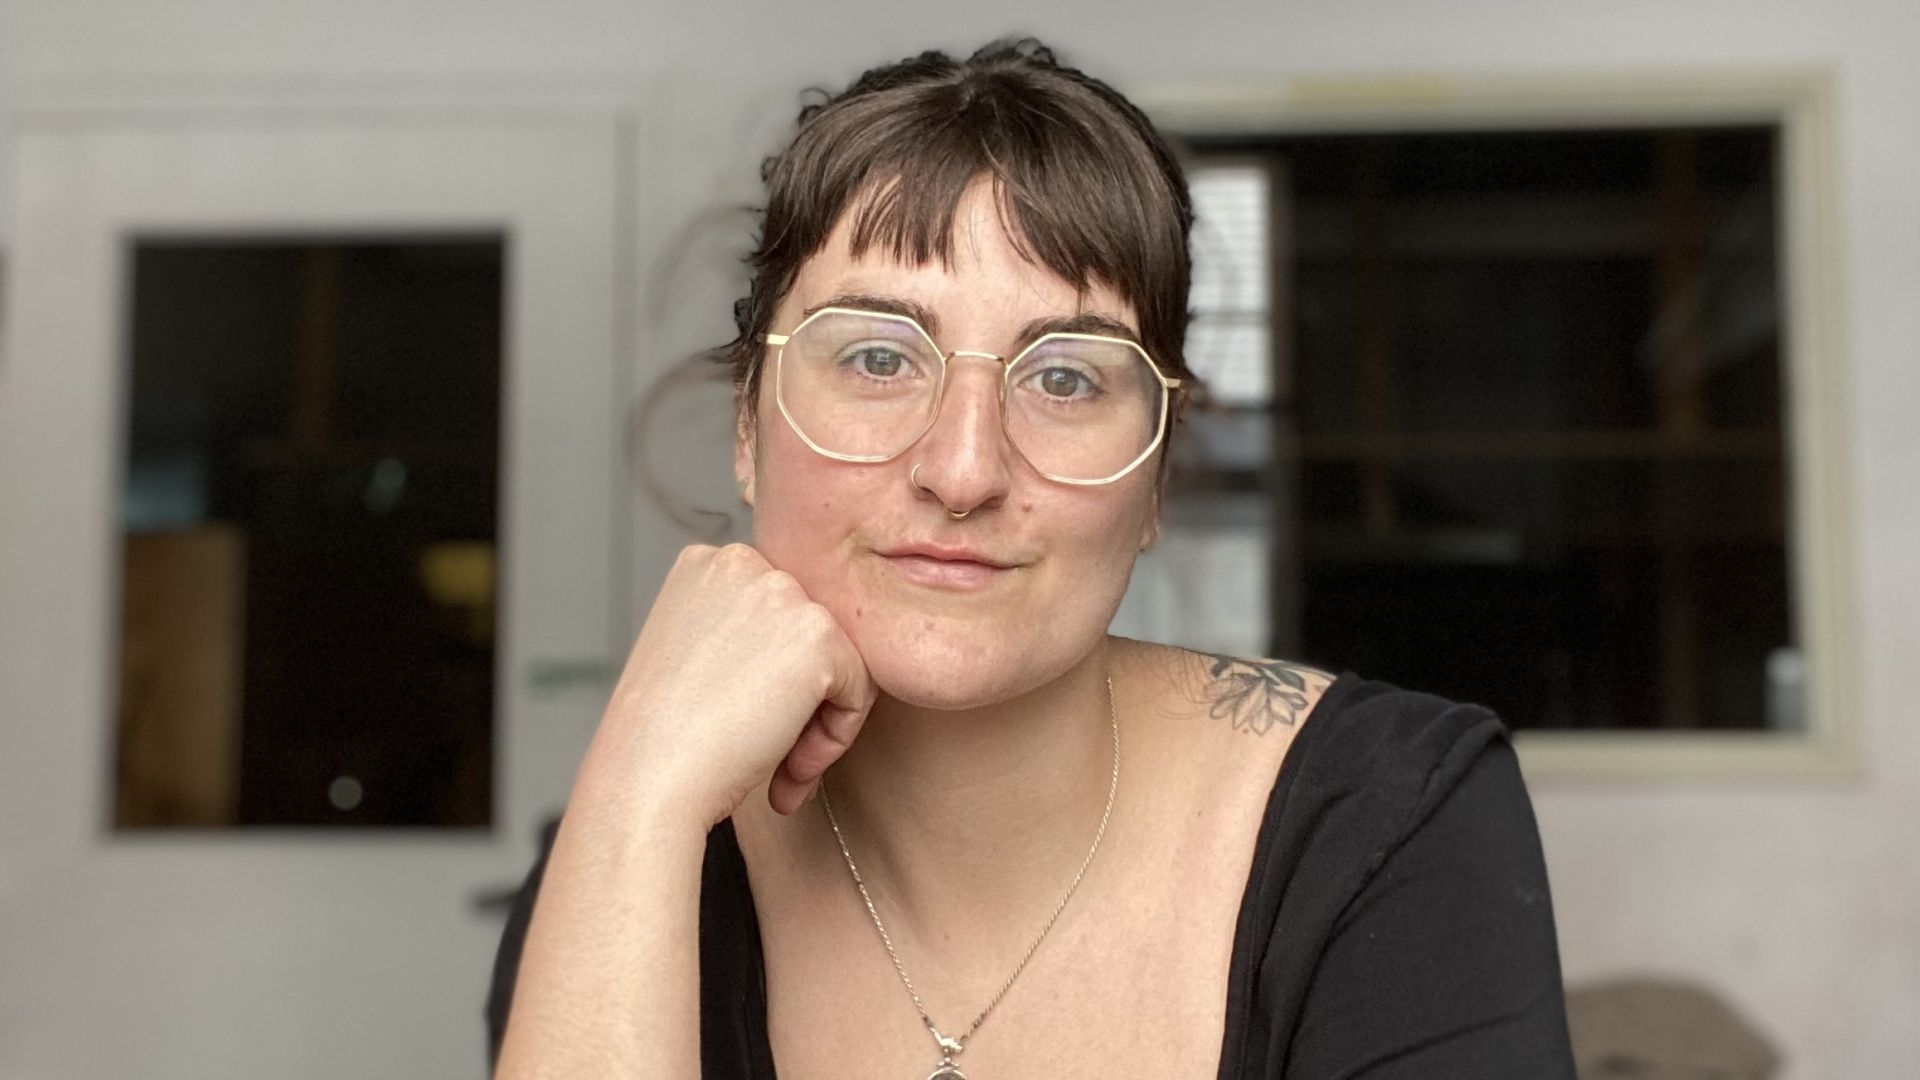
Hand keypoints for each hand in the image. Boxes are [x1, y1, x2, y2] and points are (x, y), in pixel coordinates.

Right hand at [577, 543, 876, 827]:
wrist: (647, 783)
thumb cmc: (663, 741)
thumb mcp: (693, 658)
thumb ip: (745, 635)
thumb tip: (800, 653)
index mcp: (707, 564)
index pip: (777, 617)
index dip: (771, 681)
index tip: (745, 728)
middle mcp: (744, 562)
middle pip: (811, 634)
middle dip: (800, 703)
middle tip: (771, 761)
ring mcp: (781, 592)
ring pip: (841, 660)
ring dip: (817, 724)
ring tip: (781, 773)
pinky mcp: (817, 633)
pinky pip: (859, 687)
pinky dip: (836, 737)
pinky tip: (789, 769)